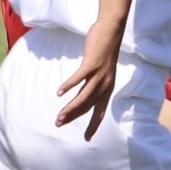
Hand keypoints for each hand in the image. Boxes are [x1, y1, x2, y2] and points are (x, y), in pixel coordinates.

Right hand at [56, 20, 123, 139]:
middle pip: (88, 106)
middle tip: (59, 124)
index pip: (100, 111)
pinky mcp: (93, 63)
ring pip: (84, 96)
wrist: (111, 31)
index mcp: (107, 88)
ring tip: (59, 117)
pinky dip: (69, 85)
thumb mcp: (99, 71)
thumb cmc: (103, 51)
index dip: (94, 125)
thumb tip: (79, 93)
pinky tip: (59, 92)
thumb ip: (90, 83)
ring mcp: (100, 74)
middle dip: (74, 117)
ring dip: (71, 108)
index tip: (87, 138)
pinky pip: (79, 78)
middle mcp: (105, 84)